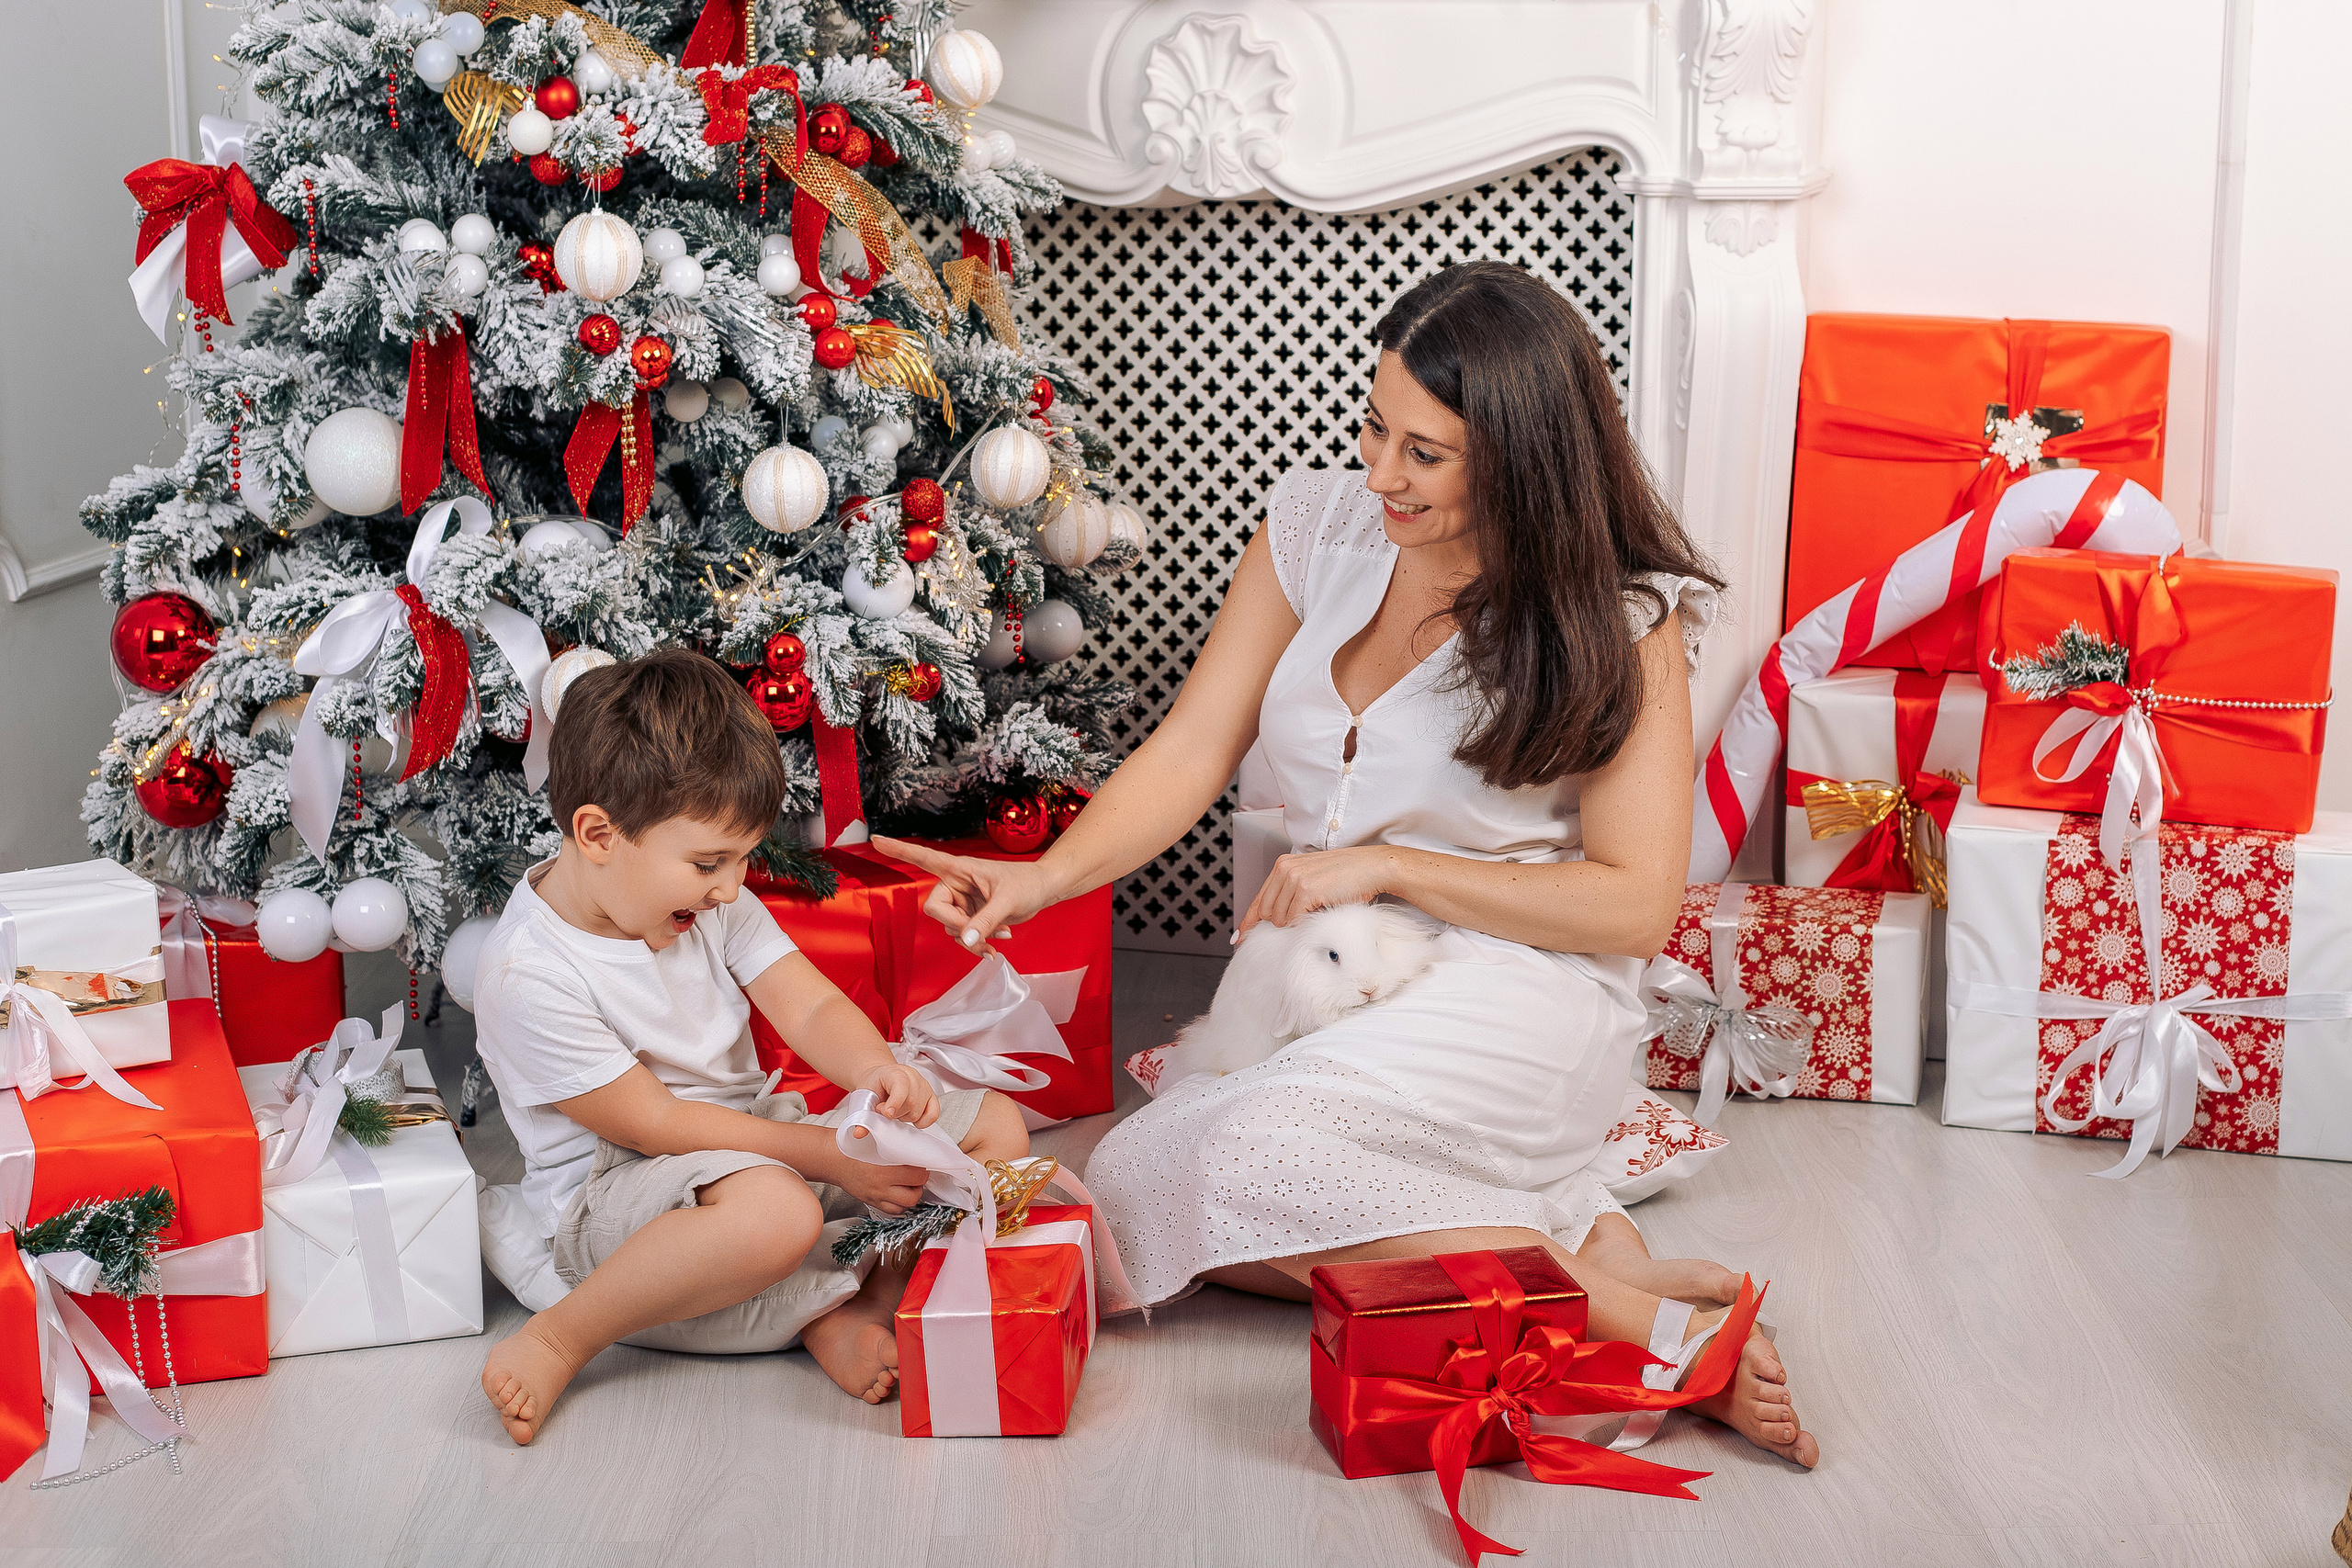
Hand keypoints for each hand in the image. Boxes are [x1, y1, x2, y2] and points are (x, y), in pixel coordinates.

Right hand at [831, 1132, 930, 1214]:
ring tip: (910, 1185)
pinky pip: (892, 1211)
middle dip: (920, 1185)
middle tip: (919, 1175)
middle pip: (913, 1194)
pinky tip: (900, 1194)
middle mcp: (880, 1187)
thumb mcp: (877, 1140)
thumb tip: (916, 1144)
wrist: (833, 1158)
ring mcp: (876, 1197)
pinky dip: (900, 1205)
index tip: (923, 1163)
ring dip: (912, 1196)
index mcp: (884, 1169)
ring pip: (904, 1206)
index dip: (924, 1168)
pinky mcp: (871, 1202)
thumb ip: (897, 1144)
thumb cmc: (853, 1146)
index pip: (916, 1175)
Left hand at [856, 1062, 938, 1127]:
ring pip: (919, 1112)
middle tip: (884, 1111)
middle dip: (895, 1114)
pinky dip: (922, 1121)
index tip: (887, 1114)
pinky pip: (934, 1114)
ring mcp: (924, 1086)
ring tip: (896, 1111)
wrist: (879, 1078)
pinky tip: (909, 1117)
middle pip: (911, 1103)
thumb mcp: (864, 1096)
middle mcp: (913, 1077)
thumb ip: (862, 1114)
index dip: (895, 1102)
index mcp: (895, 1072)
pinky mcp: (932, 1097)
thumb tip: (859, 1132)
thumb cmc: (874, 1086)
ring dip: (905, 1117)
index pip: (902, 1086)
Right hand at [869, 835, 1063, 954]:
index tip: (875, 839)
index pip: (923, 857)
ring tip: (999, 936)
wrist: (1043, 891)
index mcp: (959, 868)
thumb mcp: (1008, 901)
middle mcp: (955, 883)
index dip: (898, 850)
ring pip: (950, 928)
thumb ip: (985, 920)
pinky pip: (961, 935)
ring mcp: (961, 901)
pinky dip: (976, 943)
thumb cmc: (1027, 883)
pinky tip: (995, 944)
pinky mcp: (970, 916)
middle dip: (958, 926)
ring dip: (971, 939)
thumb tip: (964, 938)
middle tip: (981, 933)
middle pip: (935, 910)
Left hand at [1237, 846, 1397, 936]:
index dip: (1247, 921)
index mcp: (1283, 865)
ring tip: (1317, 910)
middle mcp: (1284, 869)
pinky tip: (1321, 910)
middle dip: (1276, 925)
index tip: (1239, 938)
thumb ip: (1290, 893)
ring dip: (1295, 923)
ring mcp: (1294, 879)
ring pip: (1278, 919)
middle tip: (1296, 927)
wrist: (1372, 868)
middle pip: (1264, 912)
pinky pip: (1294, 919)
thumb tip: (1274, 919)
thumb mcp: (1312, 879)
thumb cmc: (1347, 876)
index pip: (1258, 898)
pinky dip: (1305, 922)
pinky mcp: (1306, 890)